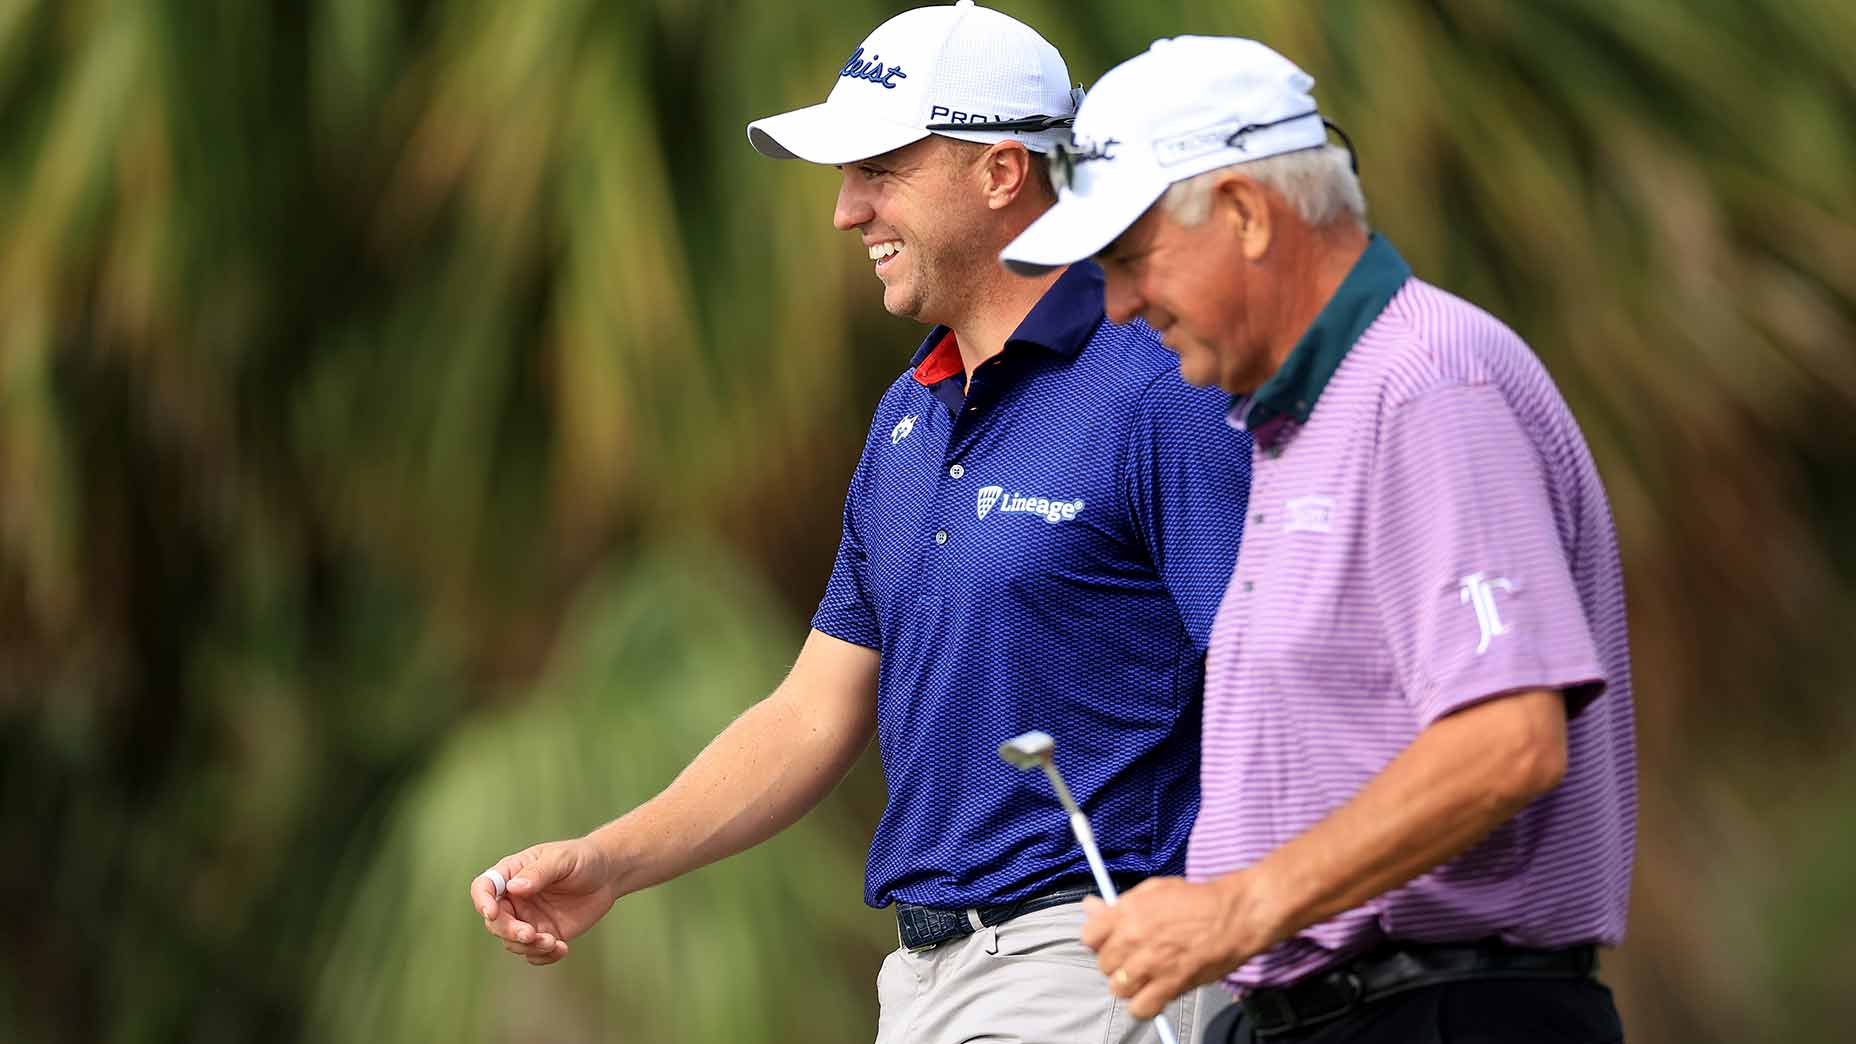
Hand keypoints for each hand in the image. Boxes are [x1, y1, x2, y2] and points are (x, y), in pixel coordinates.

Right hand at [470, 838, 619, 965]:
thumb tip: (514, 887)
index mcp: (512, 874)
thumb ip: (538, 873)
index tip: (491, 913)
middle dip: (509, 931)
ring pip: (512, 941)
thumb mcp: (561, 859)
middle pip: (495, 921)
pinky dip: (543, 956)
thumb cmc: (582, 858)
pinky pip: (533, 953)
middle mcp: (514, 899)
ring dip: (528, 946)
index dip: (482, 901)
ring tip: (553, 942)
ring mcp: (528, 918)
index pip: (484, 887)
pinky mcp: (544, 934)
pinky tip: (562, 949)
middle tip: (530, 934)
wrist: (608, 876)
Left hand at [1080, 873, 1277, 1018]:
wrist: (1234, 915)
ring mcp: (1151, 964)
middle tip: (1136, 956)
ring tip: (1146, 975)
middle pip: (1103, 964)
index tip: (1112, 941)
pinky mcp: (1170, 985)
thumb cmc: (1197, 900)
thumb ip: (1120, 903)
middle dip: (1117, 962)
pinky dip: (1145, 1005)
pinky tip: (1155, 993)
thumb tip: (1090, 907)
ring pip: (1118, 988)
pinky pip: (1140, 1008)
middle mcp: (1133, 938)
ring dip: (1129, 984)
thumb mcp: (1154, 890)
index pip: (1088, 936)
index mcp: (1127, 912)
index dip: (1099, 941)